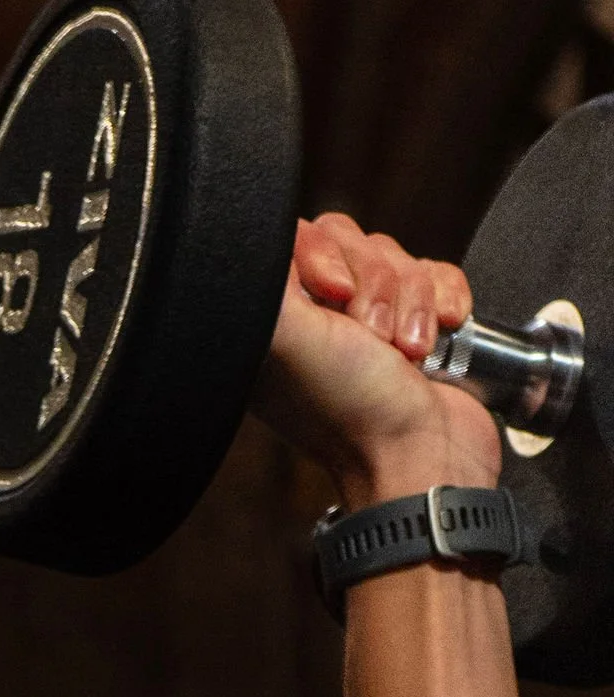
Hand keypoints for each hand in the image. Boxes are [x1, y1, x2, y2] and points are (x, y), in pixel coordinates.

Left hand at [252, 214, 500, 509]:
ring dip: (411, 303)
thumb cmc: (355, 412)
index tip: (333, 294)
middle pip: (351, 240)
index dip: (325, 255)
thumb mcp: (291, 339)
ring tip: (406, 352)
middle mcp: (318, 320)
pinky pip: (437, 274)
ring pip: (396, 257)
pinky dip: (444, 303)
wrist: (424, 457)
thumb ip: (264, 282)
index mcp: (276, 322)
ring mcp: (371, 321)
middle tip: (373, 337)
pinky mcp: (420, 323)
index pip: (297, 238)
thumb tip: (252, 242)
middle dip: (375, 285)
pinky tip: (438, 341)